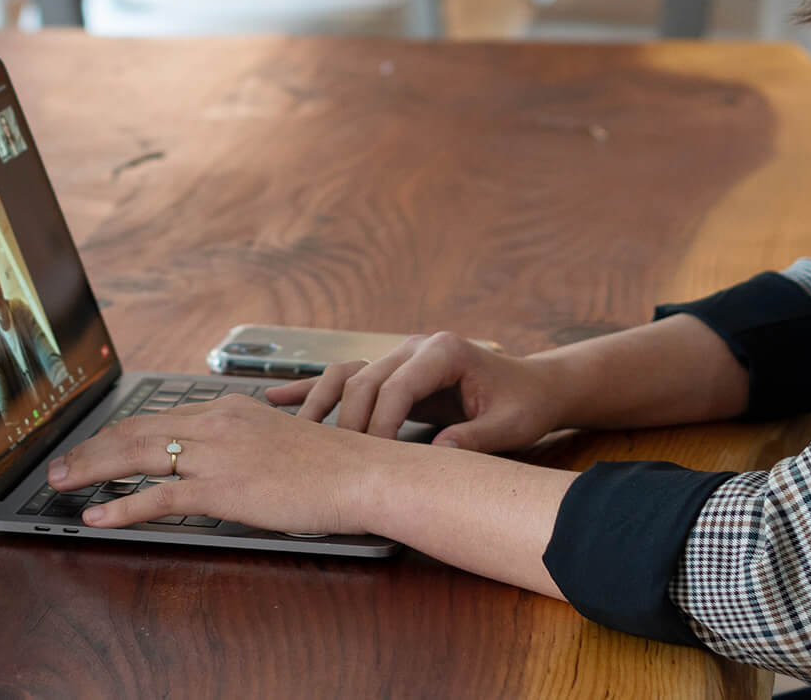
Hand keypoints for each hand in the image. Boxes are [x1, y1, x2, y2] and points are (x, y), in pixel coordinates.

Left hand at [46, 394, 373, 534]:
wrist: (361, 473)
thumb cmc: (333, 464)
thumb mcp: (281, 440)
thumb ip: (244, 444)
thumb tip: (220, 463)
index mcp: (230, 409)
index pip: (159, 418)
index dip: (118, 433)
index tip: (95, 445)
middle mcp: (217, 423)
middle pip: (136, 430)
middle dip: (91, 448)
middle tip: (60, 465)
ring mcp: (218, 454)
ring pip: (137, 456)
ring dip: (91, 470)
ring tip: (62, 483)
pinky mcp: (223, 488)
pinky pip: (159, 498)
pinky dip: (122, 507)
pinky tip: (98, 516)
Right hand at [263, 331, 564, 451]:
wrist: (533, 386)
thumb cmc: (524, 405)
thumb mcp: (509, 425)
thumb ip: (476, 438)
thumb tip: (440, 455)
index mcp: (445, 351)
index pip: (397, 386)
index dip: (380, 425)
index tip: (373, 461)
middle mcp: (416, 347)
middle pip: (365, 381)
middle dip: (348, 423)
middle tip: (337, 464)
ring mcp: (400, 356)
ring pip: (347, 376)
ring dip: (319, 404)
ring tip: (290, 432)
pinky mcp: (392, 371)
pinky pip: (346, 378)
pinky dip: (312, 389)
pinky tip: (276, 399)